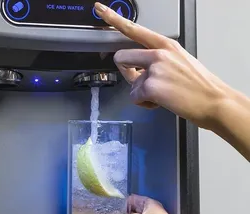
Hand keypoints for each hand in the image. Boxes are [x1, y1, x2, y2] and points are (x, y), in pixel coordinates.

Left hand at [94, 2, 232, 129]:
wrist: (214, 101)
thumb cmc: (198, 84)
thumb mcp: (179, 61)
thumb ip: (156, 60)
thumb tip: (137, 70)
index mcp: (165, 45)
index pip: (134, 28)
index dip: (113, 18)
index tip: (99, 9)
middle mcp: (158, 53)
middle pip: (121, 57)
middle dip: (126, 72)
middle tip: (140, 81)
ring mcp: (154, 69)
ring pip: (130, 83)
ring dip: (142, 92)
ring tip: (163, 95)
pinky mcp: (150, 87)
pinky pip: (134, 97)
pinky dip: (144, 103)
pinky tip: (160, 102)